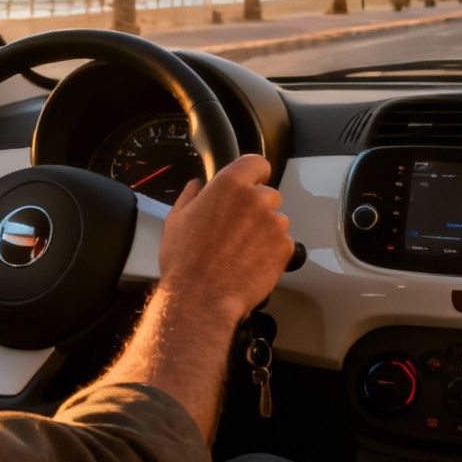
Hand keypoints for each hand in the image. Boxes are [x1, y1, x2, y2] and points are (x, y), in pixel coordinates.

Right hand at [157, 154, 292, 327]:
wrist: (201, 298)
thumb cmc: (186, 262)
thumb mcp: (176, 220)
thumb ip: (191, 196)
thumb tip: (196, 186)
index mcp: (229, 185)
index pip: (257, 163)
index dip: (255, 174)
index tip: (252, 183)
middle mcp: (256, 200)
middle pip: (269, 194)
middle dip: (257, 208)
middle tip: (238, 229)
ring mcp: (273, 224)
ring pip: (277, 220)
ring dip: (265, 231)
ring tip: (242, 251)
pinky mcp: (285, 248)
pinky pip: (284, 244)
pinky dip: (273, 252)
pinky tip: (251, 262)